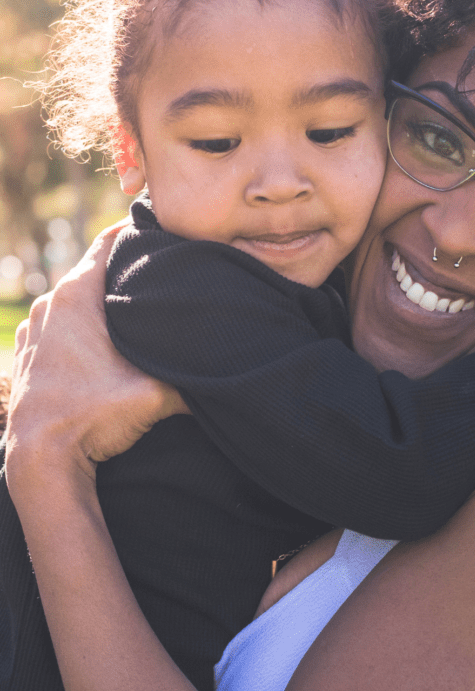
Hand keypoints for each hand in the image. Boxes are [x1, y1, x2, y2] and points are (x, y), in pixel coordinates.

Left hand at [9, 223, 186, 468]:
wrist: (41, 462)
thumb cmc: (92, 418)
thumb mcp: (156, 393)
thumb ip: (192, 373)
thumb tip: (231, 365)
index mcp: (76, 297)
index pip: (109, 241)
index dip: (137, 231)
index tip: (161, 229)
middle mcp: (48, 305)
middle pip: (93, 270)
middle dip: (125, 271)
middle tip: (160, 274)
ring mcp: (32, 330)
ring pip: (74, 301)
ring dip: (101, 302)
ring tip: (135, 309)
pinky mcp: (26, 355)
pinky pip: (57, 326)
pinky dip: (80, 326)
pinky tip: (104, 343)